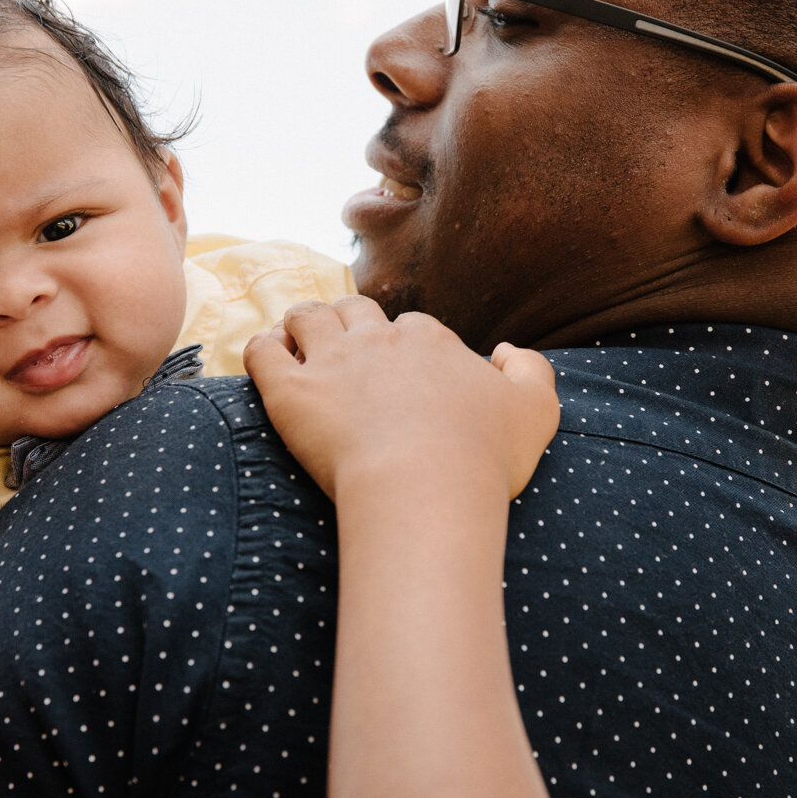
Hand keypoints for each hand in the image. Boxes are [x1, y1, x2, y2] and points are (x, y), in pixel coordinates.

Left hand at [243, 296, 559, 499]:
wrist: (426, 487)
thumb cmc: (484, 456)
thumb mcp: (536, 410)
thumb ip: (531, 370)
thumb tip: (507, 350)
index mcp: (430, 340)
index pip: (411, 326)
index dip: (404, 346)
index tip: (402, 374)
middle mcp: (378, 338)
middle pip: (355, 310)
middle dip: (349, 321)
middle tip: (345, 351)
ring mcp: (330, 361)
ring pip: (306, 317)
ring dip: (300, 324)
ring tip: (296, 341)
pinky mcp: (290, 391)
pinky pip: (261, 352)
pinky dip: (260, 347)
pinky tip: (264, 356)